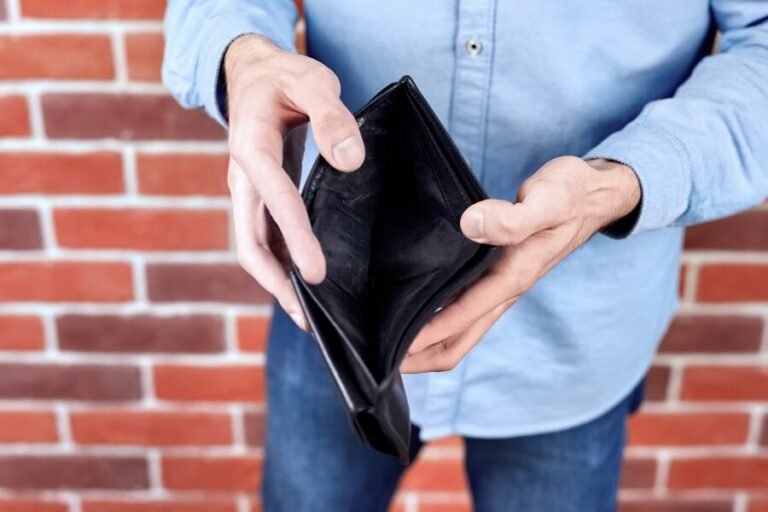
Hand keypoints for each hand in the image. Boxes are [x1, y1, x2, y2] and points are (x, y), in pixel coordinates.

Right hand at [225, 35, 364, 329]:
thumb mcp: (310, 79)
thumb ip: (331, 116)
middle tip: (311, 320)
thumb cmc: (284, 76)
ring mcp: (249, 192)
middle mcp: (243, 178)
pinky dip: (284, 263)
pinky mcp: (260, 198)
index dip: (296, 239)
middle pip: (251, 243)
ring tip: (310, 316)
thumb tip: (350, 161)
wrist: (252, 74)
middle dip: (276, 283)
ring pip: (256, 247)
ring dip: (278, 282)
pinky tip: (306, 281)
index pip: (275, 201)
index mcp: (250, 148)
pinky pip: (267, 238)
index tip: (316, 276)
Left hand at [400, 156, 640, 372]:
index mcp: (513, 278)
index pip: (460, 320)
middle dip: (422, 358)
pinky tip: (417, 309)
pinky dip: (439, 320)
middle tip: (381, 360)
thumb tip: (471, 224)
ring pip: (461, 330)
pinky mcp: (499, 274)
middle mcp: (505, 290)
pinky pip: (465, 309)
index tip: (392, 348)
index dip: (425, 338)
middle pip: (459, 342)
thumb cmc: (571, 194)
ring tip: (389, 341)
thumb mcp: (547, 200)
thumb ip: (512, 218)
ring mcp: (502, 286)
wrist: (595, 194)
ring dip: (428, 344)